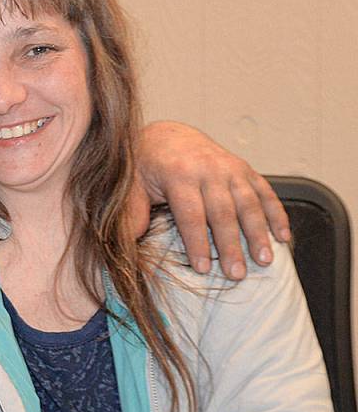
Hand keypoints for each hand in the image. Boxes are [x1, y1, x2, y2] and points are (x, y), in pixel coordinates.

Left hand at [135, 121, 289, 279]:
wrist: (165, 136)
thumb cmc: (144, 168)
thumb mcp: (131, 188)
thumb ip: (131, 215)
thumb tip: (128, 245)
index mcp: (178, 174)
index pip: (191, 213)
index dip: (197, 243)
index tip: (203, 269)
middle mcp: (208, 168)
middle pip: (223, 212)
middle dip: (231, 245)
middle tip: (237, 275)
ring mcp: (229, 167)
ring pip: (248, 202)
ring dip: (258, 233)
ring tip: (265, 260)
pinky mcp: (244, 168)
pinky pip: (265, 191)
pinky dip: (276, 213)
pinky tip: (283, 236)